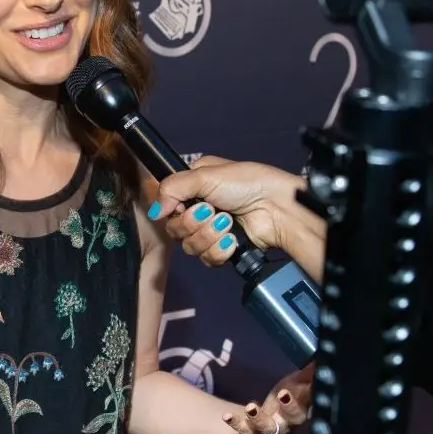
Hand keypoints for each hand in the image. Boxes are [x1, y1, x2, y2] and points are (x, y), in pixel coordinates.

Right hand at [152, 156, 300, 263]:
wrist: (277, 208)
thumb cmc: (246, 183)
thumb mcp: (205, 174)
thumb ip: (173, 188)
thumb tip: (155, 211)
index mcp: (194, 186)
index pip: (167, 206)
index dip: (172, 210)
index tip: (183, 205)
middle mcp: (200, 209)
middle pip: (175, 229)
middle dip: (194, 222)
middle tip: (212, 211)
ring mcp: (211, 231)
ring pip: (190, 246)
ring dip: (209, 235)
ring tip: (228, 222)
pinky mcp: (223, 249)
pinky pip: (207, 259)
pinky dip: (220, 250)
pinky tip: (233, 239)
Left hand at [222, 362, 312, 433]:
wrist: (271, 418)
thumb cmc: (288, 398)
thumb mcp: (297, 384)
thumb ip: (308, 374)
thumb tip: (320, 359)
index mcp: (298, 412)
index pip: (302, 408)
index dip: (297, 403)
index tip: (287, 391)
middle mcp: (286, 426)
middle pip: (289, 421)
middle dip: (287, 409)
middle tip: (281, 395)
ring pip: (265, 430)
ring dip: (257, 420)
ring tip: (250, 407)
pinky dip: (236, 426)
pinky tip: (227, 416)